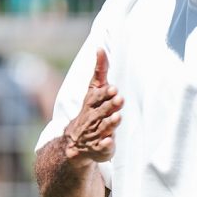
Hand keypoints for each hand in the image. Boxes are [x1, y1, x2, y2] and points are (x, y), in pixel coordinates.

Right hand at [63, 49, 123, 167]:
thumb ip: (100, 71)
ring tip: (118, 117)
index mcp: (91, 104)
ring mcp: (95, 133)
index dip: (104, 93)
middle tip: (119, 99)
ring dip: (110, 123)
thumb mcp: (94, 90)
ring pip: (103, 128)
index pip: (96, 97)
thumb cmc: (91, 110)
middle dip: (110, 105)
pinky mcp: (99, 148)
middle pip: (101, 111)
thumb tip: (100, 48)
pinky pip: (101, 147)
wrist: (76, 142)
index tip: (114, 88)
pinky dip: (104, 145)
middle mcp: (92, 118)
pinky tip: (109, 142)